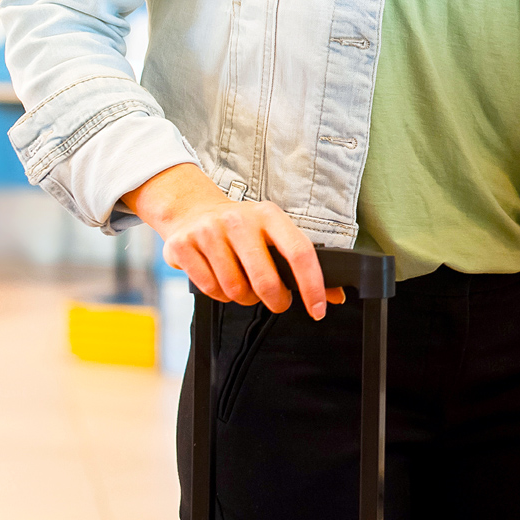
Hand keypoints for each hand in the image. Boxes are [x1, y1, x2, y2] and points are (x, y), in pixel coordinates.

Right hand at [122, 163, 344, 316]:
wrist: (193, 210)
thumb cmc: (242, 228)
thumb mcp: (273, 233)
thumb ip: (302, 262)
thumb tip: (335, 296)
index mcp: (269, 215)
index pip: (299, 252)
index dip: (312, 286)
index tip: (318, 310)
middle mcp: (239, 220)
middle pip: (265, 280)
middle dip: (276, 300)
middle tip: (278, 301)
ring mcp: (209, 232)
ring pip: (235, 290)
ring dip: (244, 298)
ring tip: (243, 283)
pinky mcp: (184, 246)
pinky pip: (209, 290)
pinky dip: (219, 295)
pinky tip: (220, 279)